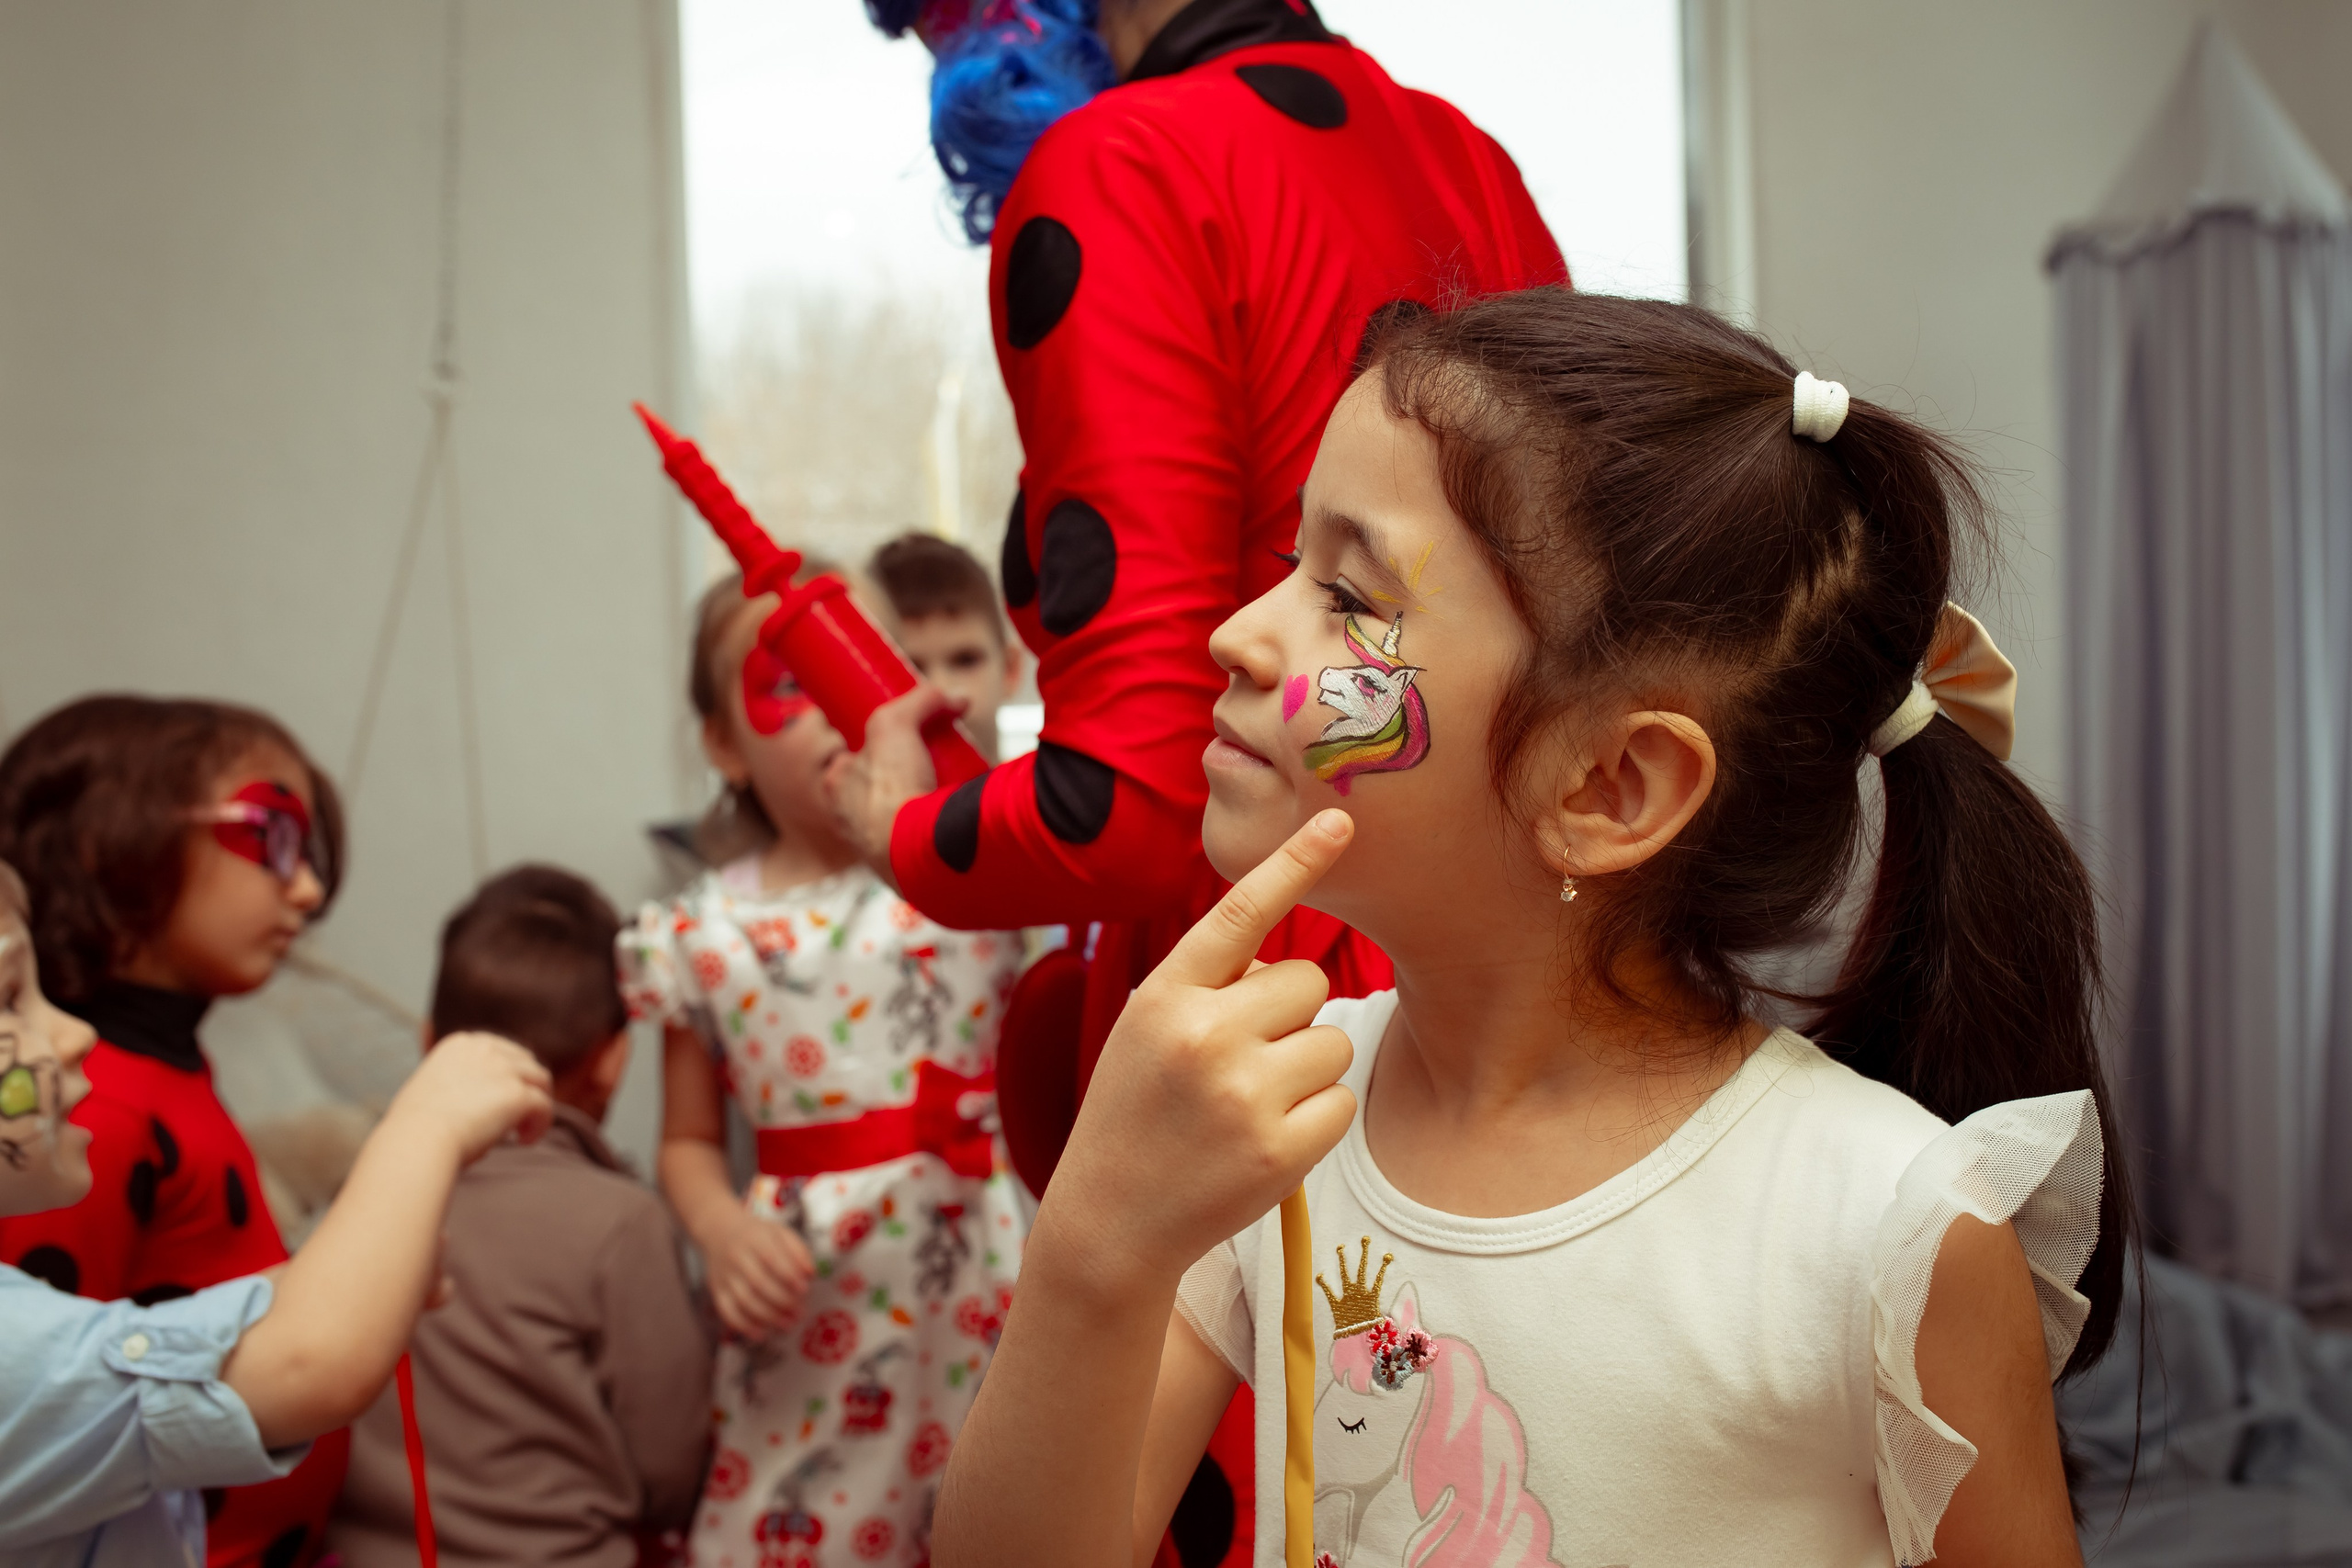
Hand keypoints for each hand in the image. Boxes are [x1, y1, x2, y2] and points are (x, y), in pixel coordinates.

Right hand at [385, 1032, 554, 1166]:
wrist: (416, 1141)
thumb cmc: (415, 1129)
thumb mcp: (431, 1091)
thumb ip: (456, 1086)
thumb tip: (481, 1107)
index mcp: (460, 1044)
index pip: (499, 1050)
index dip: (508, 1073)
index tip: (504, 1096)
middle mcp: (484, 1048)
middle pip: (525, 1061)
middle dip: (526, 1085)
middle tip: (519, 1115)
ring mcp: (504, 1068)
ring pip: (540, 1080)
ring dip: (537, 1104)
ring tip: (523, 1131)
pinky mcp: (517, 1093)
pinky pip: (544, 1105)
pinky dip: (540, 1124)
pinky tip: (525, 1141)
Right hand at [702, 1207, 816, 1339]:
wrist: (720, 1232)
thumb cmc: (758, 1235)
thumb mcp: (780, 1233)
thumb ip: (798, 1251)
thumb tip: (810, 1274)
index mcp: (756, 1239)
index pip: (772, 1258)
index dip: (789, 1276)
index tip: (805, 1289)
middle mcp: (737, 1257)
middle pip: (758, 1283)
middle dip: (782, 1301)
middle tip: (800, 1312)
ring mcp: (725, 1275)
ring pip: (744, 1301)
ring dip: (768, 1317)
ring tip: (788, 1324)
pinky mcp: (717, 1290)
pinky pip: (728, 1312)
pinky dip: (744, 1326)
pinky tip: (761, 1334)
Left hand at [825, 683, 956, 878]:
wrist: (915, 853)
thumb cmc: (891, 791)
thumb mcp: (896, 724)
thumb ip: (921, 701)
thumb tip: (955, 699)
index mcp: (836, 787)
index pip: (852, 759)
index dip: (881, 746)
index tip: (907, 739)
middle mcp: (850, 821)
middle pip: (879, 789)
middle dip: (905, 777)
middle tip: (934, 765)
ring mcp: (876, 849)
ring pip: (899, 819)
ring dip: (921, 807)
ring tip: (949, 793)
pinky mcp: (904, 869)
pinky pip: (920, 845)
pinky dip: (935, 832)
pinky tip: (954, 822)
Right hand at [1039, 810, 1358, 1297]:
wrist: (1111, 1222)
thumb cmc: (1136, 1114)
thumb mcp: (1146, 1032)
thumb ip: (1209, 988)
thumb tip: (1291, 967)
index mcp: (1165, 996)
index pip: (1241, 913)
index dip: (1294, 862)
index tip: (1340, 819)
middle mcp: (1203, 1036)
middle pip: (1306, 983)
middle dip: (1288, 1016)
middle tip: (1238, 1063)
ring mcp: (1244, 1095)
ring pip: (1331, 1041)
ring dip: (1304, 1070)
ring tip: (1244, 1107)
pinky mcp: (1280, 1150)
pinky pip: (1341, 1101)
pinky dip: (1316, 1119)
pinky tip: (1264, 1141)